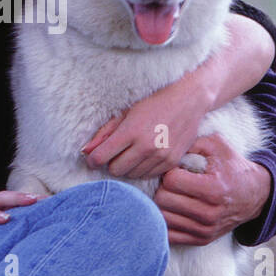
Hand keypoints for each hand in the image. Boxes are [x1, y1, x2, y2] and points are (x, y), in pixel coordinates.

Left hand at [81, 80, 210, 181]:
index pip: (100, 158)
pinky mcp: (171, 162)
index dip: (93, 160)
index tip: (94, 157)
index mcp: (130, 131)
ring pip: (132, 175)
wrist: (189, 100)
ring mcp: (160, 156)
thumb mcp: (126, 112)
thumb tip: (86, 151)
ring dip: (128, 167)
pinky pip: (148, 175)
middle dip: (111, 163)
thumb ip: (104, 133)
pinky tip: (145, 155)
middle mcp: (146, 146)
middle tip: (116, 152)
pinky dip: (143, 169)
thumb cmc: (154, 102)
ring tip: (133, 151)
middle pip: (115, 170)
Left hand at [154, 134, 272, 244]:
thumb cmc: (232, 167)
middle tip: (171, 182)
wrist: (255, 195)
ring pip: (162, 218)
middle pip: (163, 200)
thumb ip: (191, 142)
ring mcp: (205, 230)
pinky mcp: (202, 240)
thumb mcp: (216, 145)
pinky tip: (173, 210)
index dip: (169, 171)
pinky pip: (169, 235)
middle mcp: (209, 213)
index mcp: (213, 189)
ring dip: (162, 205)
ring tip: (172, 195)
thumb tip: (165, 148)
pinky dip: (166, 222)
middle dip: (162, 187)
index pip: (171, 181)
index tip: (176, 169)